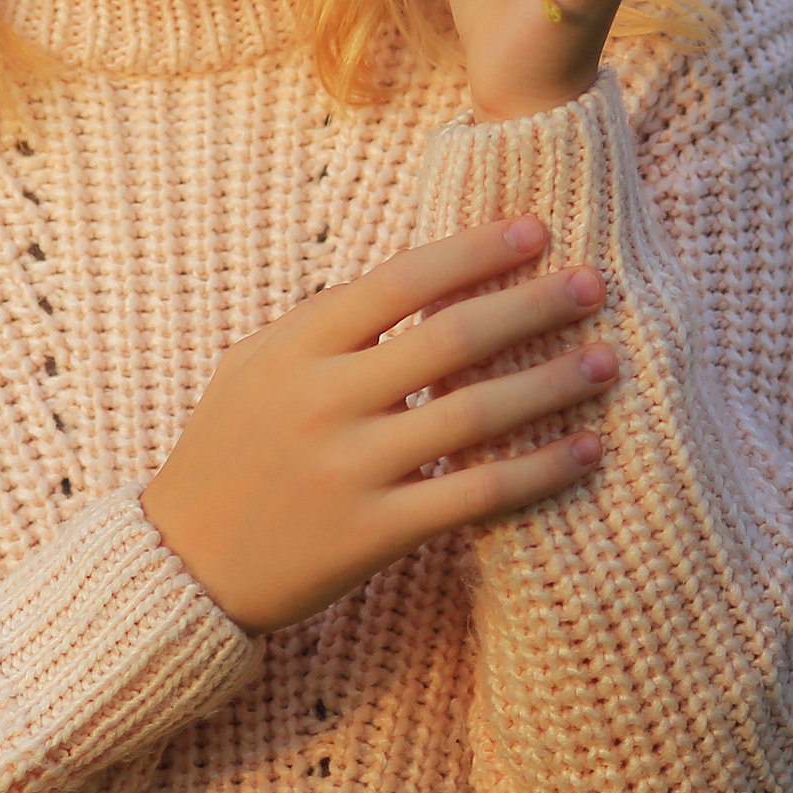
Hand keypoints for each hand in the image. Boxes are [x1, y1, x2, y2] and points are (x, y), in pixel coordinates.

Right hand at [140, 217, 616, 634]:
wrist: (185, 562)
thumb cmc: (230, 448)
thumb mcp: (256, 364)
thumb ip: (329, 324)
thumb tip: (427, 278)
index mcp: (297, 346)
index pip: (401, 280)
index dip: (475, 250)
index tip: (535, 230)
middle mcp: (325, 401)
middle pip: (451, 339)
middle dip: (532, 304)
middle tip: (593, 284)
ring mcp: (351, 469)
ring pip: (475, 415)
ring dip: (552, 382)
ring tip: (606, 360)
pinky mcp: (376, 534)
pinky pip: (477, 495)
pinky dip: (540, 471)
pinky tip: (586, 450)